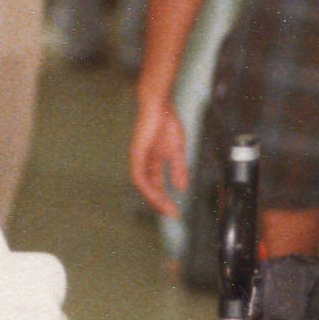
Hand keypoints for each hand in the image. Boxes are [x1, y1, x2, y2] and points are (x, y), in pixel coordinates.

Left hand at [131, 97, 188, 217]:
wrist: (159, 104)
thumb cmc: (166, 122)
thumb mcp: (177, 150)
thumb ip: (179, 169)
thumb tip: (181, 188)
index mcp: (154, 162)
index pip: (156, 185)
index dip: (165, 199)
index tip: (176, 211)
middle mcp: (144, 163)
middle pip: (149, 188)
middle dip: (161, 202)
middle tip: (173, 214)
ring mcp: (139, 159)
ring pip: (143, 185)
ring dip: (154, 198)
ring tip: (165, 207)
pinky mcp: (137, 153)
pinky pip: (138, 175)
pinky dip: (146, 186)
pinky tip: (153, 194)